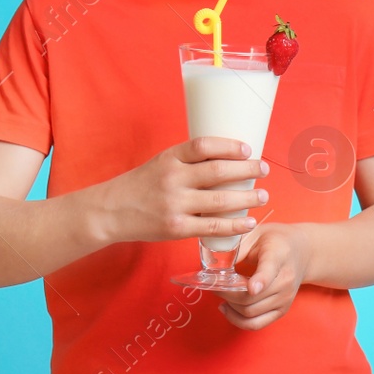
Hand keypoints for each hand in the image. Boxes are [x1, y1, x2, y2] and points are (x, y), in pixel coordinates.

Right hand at [95, 137, 269, 243]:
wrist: (109, 212)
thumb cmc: (141, 185)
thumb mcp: (160, 163)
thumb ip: (188, 161)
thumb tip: (228, 158)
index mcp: (169, 158)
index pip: (203, 145)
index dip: (229, 146)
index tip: (248, 149)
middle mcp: (172, 179)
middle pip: (218, 171)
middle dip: (247, 170)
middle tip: (264, 169)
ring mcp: (174, 205)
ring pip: (220, 200)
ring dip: (247, 198)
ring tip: (263, 196)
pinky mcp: (175, 228)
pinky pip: (211, 226)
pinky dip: (234, 225)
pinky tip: (248, 222)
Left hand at [218, 223, 311, 330]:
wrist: (303, 251)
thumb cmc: (275, 240)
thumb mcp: (256, 232)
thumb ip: (238, 247)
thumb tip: (216, 265)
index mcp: (279, 255)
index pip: (270, 271)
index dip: (261, 280)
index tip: (251, 288)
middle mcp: (286, 280)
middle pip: (251, 297)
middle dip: (226, 294)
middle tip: (213, 285)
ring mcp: (285, 298)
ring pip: (249, 312)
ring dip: (230, 306)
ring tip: (221, 293)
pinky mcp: (282, 310)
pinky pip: (256, 324)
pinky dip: (238, 320)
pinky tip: (228, 308)